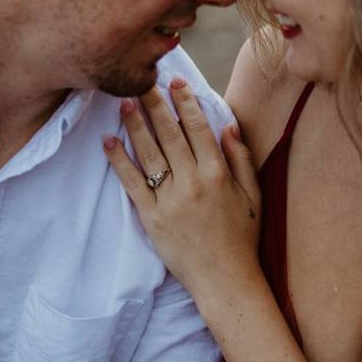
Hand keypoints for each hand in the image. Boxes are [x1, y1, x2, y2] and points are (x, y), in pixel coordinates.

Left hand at [103, 78, 262, 295]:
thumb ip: (241, 159)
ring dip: (135, 125)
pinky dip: (119, 161)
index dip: (185, 102)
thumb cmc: (242, 239)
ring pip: (149, 153)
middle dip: (155, 104)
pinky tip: (108, 141)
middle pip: (169, 134)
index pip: (199, 128)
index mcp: (218, 174)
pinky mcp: (151, 219)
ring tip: (124, 102)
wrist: (225, 280)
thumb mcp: (253, 196)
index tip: (175, 81)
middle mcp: (193, 183)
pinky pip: (132, 184)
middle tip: (142, 80)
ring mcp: (170, 201)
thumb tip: (228, 125)